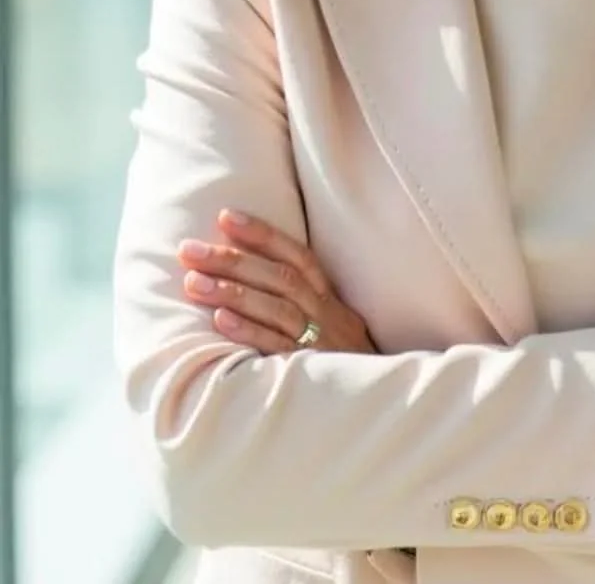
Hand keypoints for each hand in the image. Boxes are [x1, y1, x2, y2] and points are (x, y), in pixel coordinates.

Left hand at [178, 209, 375, 355]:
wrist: (380, 402)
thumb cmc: (345, 365)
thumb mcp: (334, 328)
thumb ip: (304, 306)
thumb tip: (249, 280)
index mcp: (331, 299)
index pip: (298, 256)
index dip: (263, 234)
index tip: (226, 217)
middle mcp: (327, 314)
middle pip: (280, 278)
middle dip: (233, 260)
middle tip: (189, 250)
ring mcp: (322, 342)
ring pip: (277, 308)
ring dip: (233, 292)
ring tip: (193, 283)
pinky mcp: (312, 371)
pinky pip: (278, 348)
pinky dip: (250, 332)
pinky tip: (221, 320)